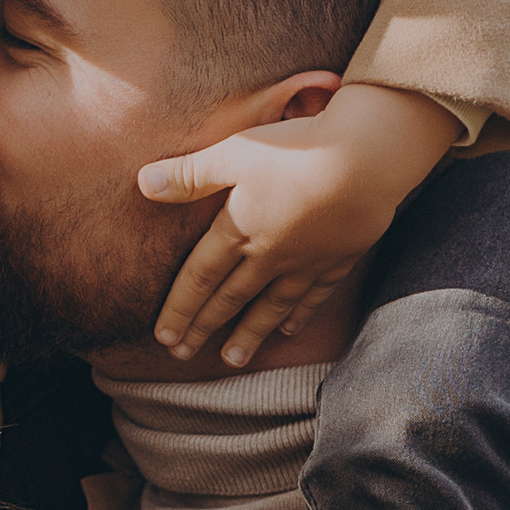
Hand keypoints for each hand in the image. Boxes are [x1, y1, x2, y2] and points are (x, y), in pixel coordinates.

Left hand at [140, 77, 459, 364]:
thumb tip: (143, 183)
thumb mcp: (234, 152)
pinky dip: (299, 315)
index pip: (200, 278)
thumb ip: (190, 174)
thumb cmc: (295, 149)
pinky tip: (289, 330)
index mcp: (239, 229)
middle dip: (204, 328)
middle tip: (183, 356)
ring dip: (249, 334)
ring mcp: (305, 262)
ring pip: (270, 307)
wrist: (367, 159)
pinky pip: (313, 295)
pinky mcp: (338, 258)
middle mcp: (269, 255)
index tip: (164, 337)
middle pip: (230, 298)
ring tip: (233, 360)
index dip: (180, 308)